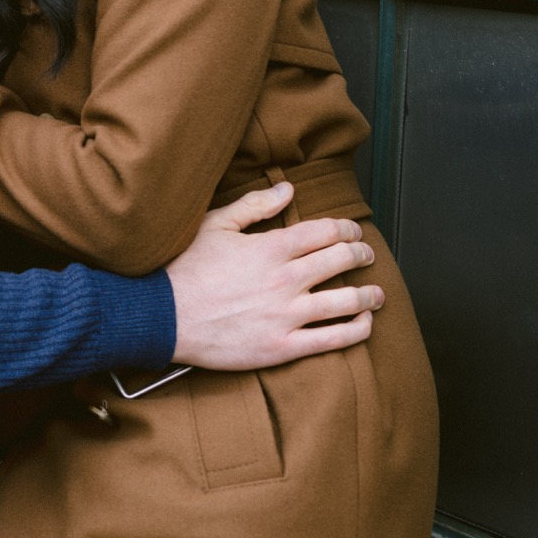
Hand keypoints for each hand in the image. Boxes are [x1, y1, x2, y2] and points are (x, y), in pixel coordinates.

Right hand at [167, 181, 382, 368]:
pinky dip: (356, 330)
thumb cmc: (185, 269)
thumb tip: (289, 191)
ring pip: (346, 301)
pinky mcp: (281, 347)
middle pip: (341, 261)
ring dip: (369, 295)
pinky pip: (332, 339)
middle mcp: (285, 280)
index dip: (347, 229)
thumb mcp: (216, 225)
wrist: (161, 316)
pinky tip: (364, 324)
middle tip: (367, 256)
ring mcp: (286, 315)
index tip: (353, 232)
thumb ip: (256, 206)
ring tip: (376, 293)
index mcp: (271, 248)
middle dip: (361, 255)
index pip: (325, 232)